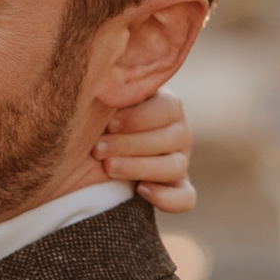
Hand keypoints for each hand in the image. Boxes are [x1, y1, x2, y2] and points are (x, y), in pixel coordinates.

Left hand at [99, 86, 194, 213]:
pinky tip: (140, 190)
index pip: (167, 109)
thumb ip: (112, 91)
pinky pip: (185, 199)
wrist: (95, 147)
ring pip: (175, 167)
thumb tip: (102, 81)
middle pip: (170, 139)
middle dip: (130, 144)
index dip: (138, 118)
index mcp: (168, 106)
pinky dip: (166, 197)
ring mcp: (181, 161)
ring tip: (108, 167)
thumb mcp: (108, 102)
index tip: (109, 123)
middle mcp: (180, 133)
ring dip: (139, 167)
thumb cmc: (100, 118)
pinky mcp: (178, 188)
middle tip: (97, 149)